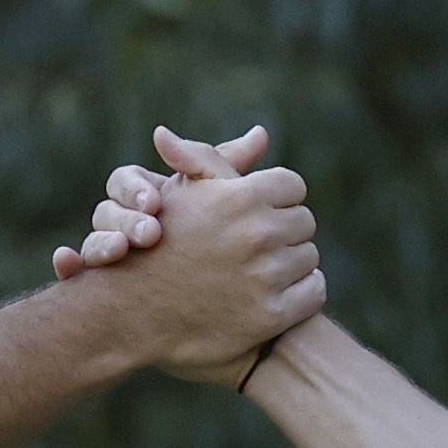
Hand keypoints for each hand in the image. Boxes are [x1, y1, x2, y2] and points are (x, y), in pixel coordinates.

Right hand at [50, 126, 322, 381]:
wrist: (132, 313)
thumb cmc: (157, 245)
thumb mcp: (180, 193)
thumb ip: (218, 159)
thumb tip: (260, 133)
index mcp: (241, 196)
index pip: (292, 186)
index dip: (273, 199)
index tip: (254, 215)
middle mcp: (258, 234)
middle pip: (303, 222)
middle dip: (282, 231)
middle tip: (253, 247)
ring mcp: (266, 276)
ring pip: (309, 258)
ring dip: (289, 264)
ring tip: (256, 272)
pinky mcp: (272, 315)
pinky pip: (314, 292)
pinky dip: (299, 295)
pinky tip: (270, 297)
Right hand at [51, 125, 262, 278]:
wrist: (180, 301)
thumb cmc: (202, 239)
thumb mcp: (211, 201)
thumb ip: (226, 170)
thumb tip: (261, 134)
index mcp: (135, 198)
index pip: (124, 182)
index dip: (135, 190)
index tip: (153, 202)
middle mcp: (114, 223)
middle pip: (105, 212)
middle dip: (122, 219)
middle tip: (144, 233)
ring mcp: (102, 253)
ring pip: (88, 240)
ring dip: (98, 244)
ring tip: (118, 253)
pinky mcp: (91, 279)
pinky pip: (67, 266)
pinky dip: (65, 262)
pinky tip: (66, 263)